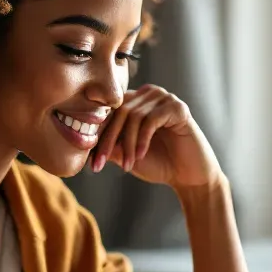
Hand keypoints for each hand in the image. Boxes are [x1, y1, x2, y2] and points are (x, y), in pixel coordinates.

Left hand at [89, 84, 221, 189]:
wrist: (188, 176)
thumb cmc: (158, 164)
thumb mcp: (126, 154)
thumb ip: (108, 144)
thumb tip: (82, 140)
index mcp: (135, 101)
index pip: (109, 112)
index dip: (97, 135)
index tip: (89, 162)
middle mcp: (148, 94)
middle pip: (119, 111)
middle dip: (108, 141)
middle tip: (99, 164)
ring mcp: (164, 98)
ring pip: (134, 116)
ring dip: (127, 144)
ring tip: (126, 165)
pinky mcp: (178, 107)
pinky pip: (151, 119)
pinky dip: (142, 139)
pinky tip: (140, 155)